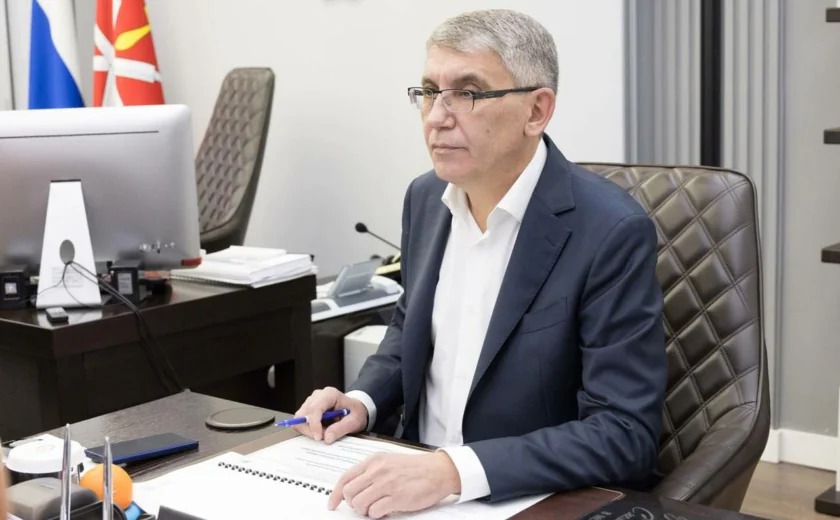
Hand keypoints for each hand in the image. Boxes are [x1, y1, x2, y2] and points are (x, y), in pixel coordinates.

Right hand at [292, 387, 367, 443]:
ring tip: (325, 432)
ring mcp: (311, 402)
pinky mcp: (307, 410)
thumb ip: (341, 428)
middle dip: (311, 429)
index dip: (314, 424)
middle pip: (303, 414)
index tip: (319, 438)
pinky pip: (301, 422)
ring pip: (300, 419)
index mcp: (330, 394)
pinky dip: (308, 430)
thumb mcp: (355, 421)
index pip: (314, 408)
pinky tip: (321, 430)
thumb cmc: (355, 412)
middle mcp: (317, 396)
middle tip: (325, 437)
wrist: (355, 409)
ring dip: (309, 430)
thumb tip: (327, 438)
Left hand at [329, 452, 460, 517]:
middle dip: (353, 503)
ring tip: (375, 508)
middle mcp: (377, 471)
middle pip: (349, 493)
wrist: (438, 470)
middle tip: (363, 505)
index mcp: (373, 461)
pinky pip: (374, 512)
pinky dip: (376, 515)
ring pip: (359, 504)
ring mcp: (387, 484)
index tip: (332, 504)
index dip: (336, 494)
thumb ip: (371, 471)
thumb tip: (354, 488)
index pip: (346, 478)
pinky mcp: (397, 497)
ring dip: (365, 511)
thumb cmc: (415, 468)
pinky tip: (385, 511)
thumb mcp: (388, 461)